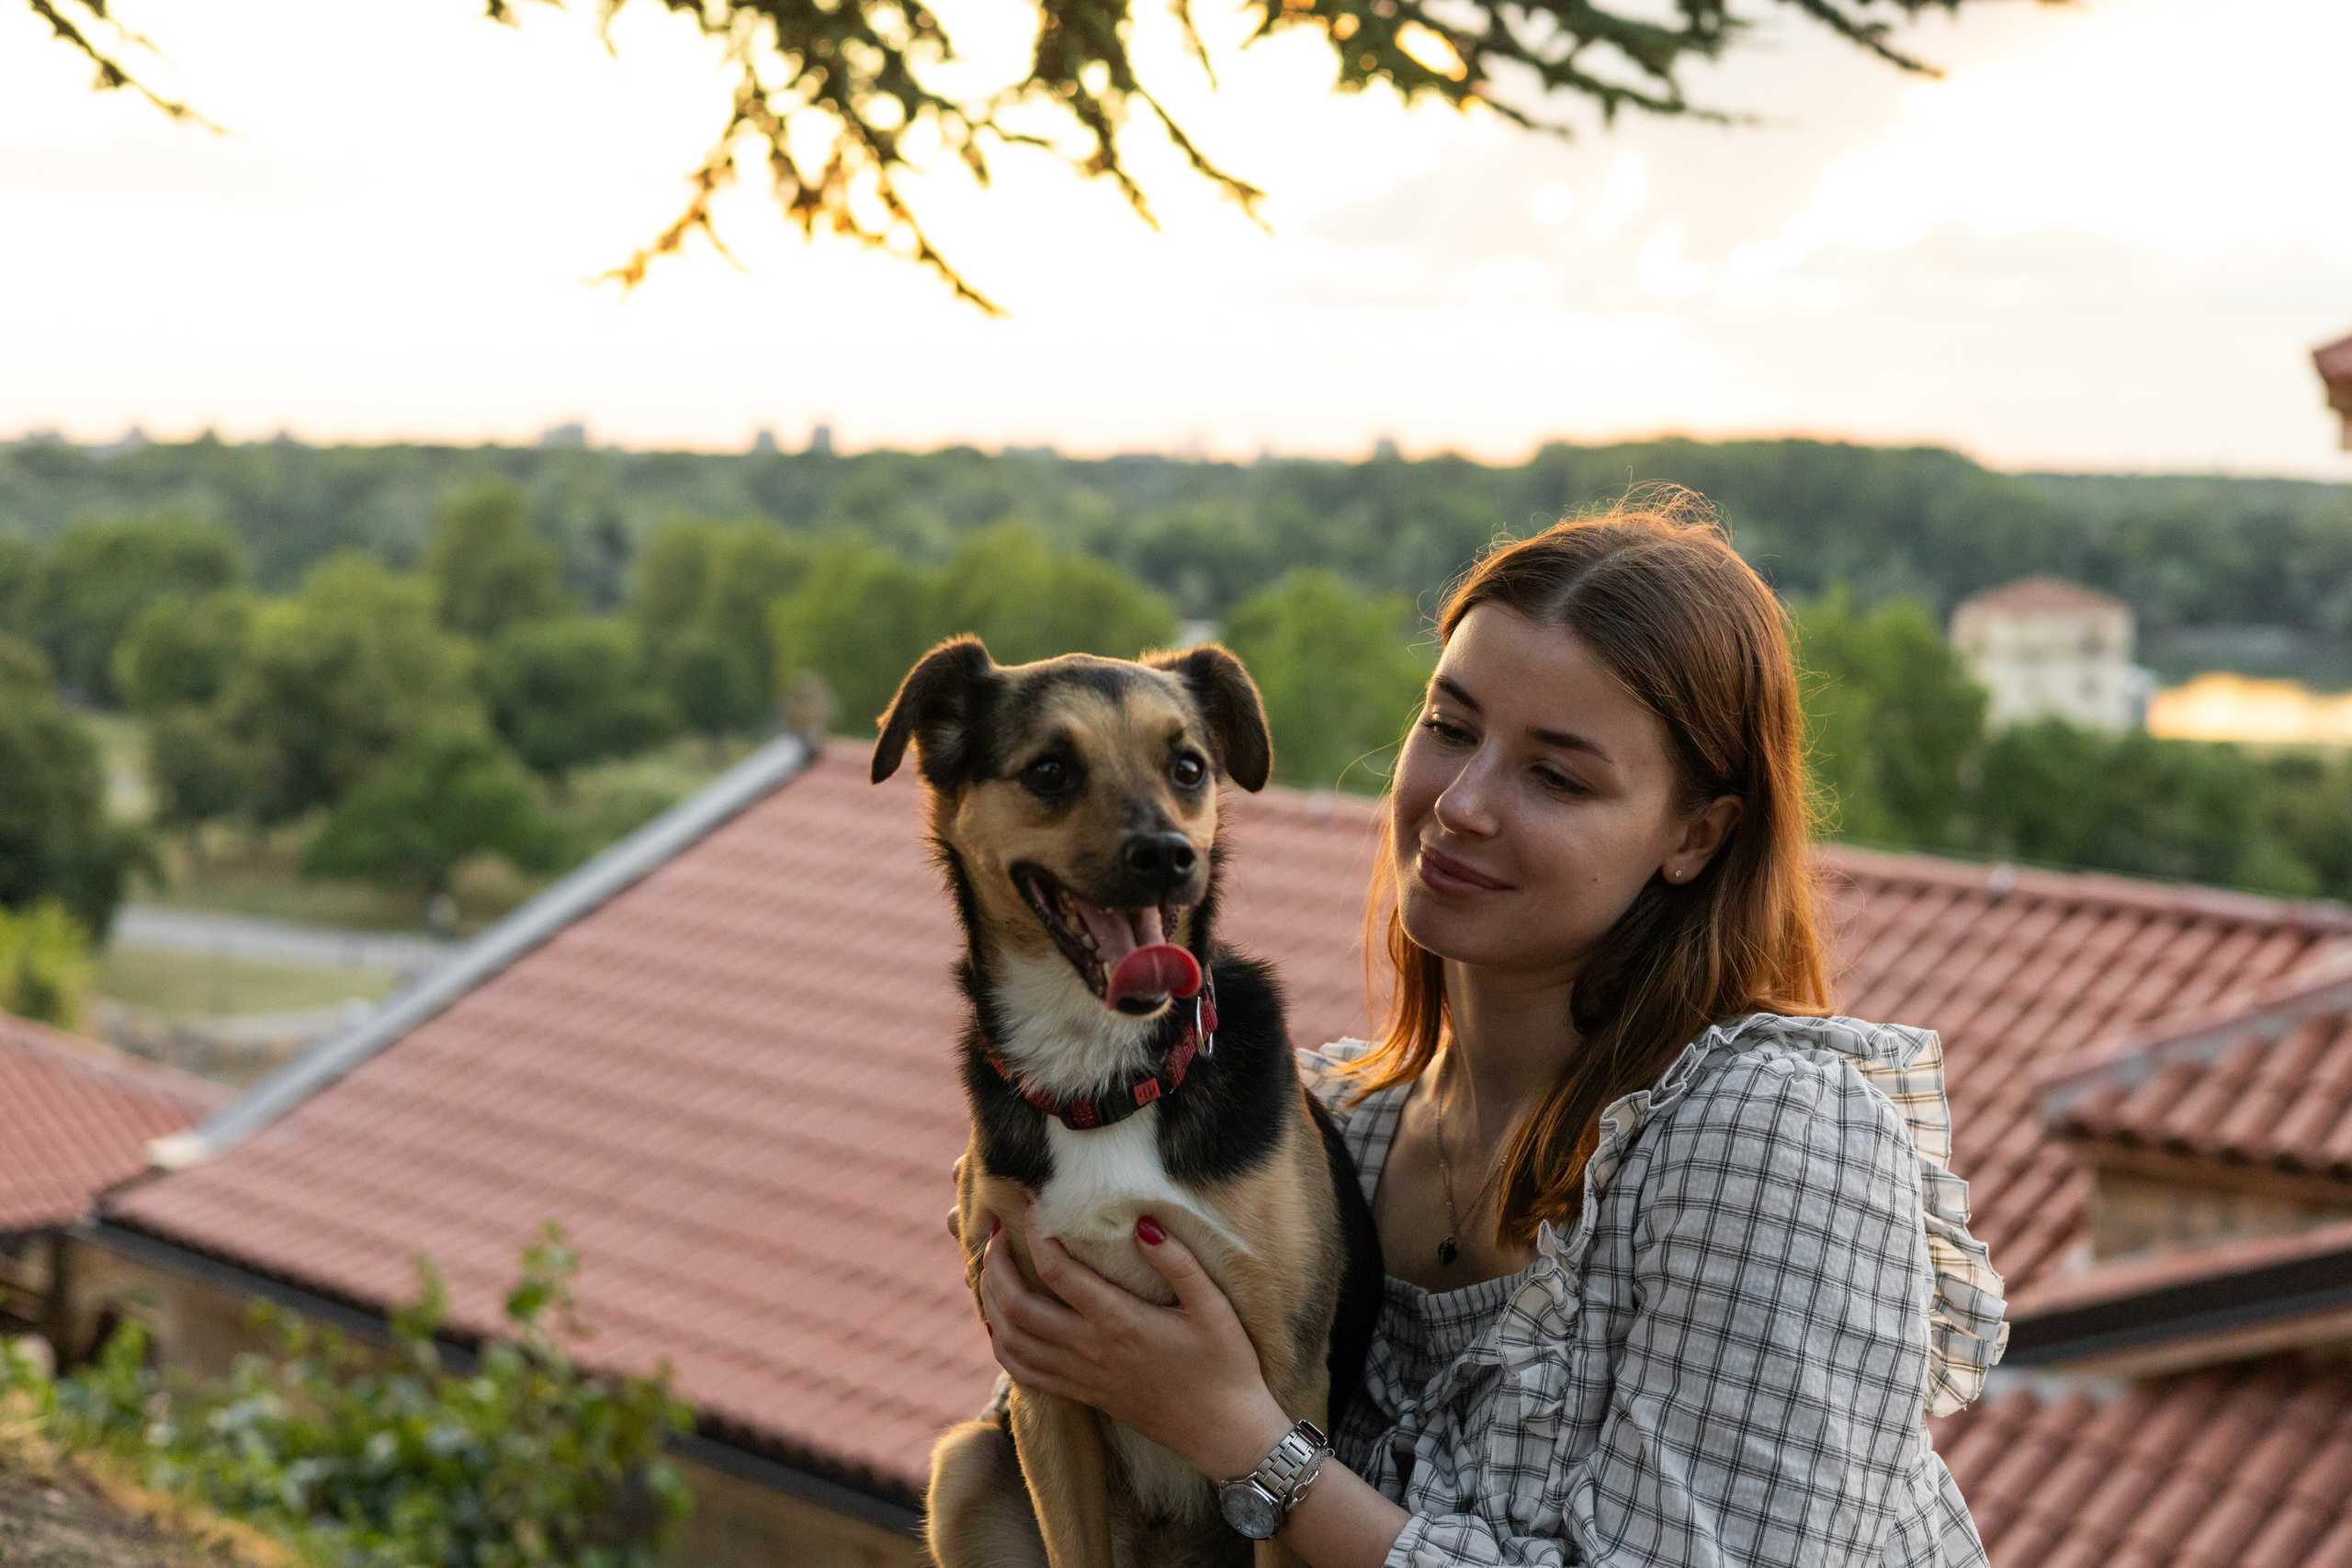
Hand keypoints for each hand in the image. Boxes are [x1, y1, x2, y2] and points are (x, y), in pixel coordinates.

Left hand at [977, 1200, 1292, 1479]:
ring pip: (1010, 1341)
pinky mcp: (1082, 1394)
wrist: (1223, 1432)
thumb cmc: (1225, 1365)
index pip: (1057, 1271)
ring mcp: (1081, 1377)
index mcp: (1119, 1322)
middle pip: (1017, 1306)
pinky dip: (1002, 1345)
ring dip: (990, 1301)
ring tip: (990, 1268)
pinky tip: (1000, 1322)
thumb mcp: (1213, 1307)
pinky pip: (1024, 1373)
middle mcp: (1090, 1350)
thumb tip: (1143, 1222)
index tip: (1029, 1202)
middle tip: (995, 1231)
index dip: (1034, 1232)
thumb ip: (1178, 1262)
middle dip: (996, 1264)